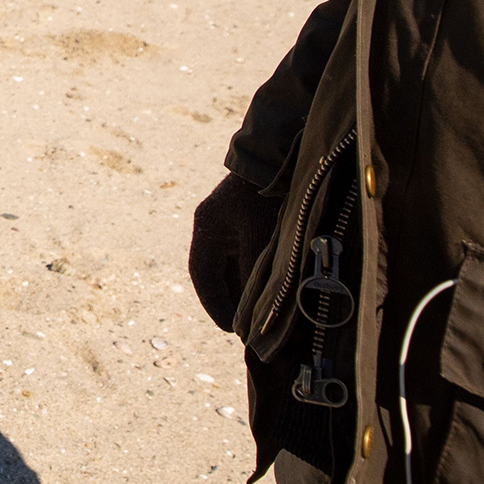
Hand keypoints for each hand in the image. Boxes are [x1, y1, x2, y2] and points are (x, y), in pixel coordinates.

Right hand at [188, 171, 282, 329]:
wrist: (278, 155)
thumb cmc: (265, 194)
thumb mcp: (259, 234)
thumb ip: (253, 269)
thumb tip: (253, 307)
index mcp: (207, 228)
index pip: (204, 276)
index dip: (215, 304)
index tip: (230, 328)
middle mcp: (214, 227)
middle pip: (218, 273)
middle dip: (231, 300)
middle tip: (249, 328)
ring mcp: (230, 223)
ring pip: (233, 265)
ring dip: (245, 288)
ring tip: (262, 313)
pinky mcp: (249, 220)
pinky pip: (247, 255)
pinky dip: (255, 273)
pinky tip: (271, 288)